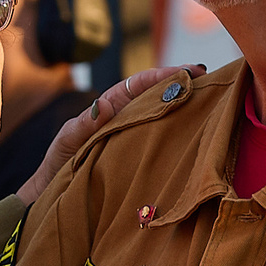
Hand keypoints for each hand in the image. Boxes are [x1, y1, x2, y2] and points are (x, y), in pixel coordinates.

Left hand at [16, 65, 208, 206]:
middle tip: (212, 81)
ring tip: (212, 103)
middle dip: (183, 86)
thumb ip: (82, 125)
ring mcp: (135, 139)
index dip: (165, 75)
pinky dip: (179, 139)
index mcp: (111, 108)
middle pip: (159, 97)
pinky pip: (161, 146)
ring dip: (186, 110)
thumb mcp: (68, 141)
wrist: (53, 194)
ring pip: (164, 119)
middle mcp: (127, 120)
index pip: (141, 85)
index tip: (190, 71)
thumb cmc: (59, 163)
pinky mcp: (139, 160)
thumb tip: (103, 106)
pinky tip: (198, 138)